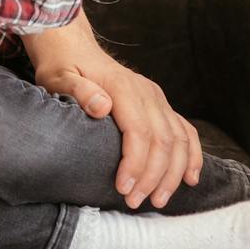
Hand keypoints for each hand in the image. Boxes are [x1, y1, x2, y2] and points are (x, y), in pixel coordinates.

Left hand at [34, 36, 203, 208]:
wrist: (72, 46)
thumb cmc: (62, 66)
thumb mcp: (58, 77)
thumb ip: (79, 90)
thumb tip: (103, 107)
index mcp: (123, 88)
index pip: (139, 132)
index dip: (135, 163)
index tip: (123, 187)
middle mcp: (147, 93)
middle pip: (162, 141)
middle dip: (153, 176)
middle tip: (135, 202)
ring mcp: (157, 99)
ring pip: (178, 140)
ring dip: (172, 174)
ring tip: (158, 200)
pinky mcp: (160, 105)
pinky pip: (185, 131)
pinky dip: (191, 156)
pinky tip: (189, 178)